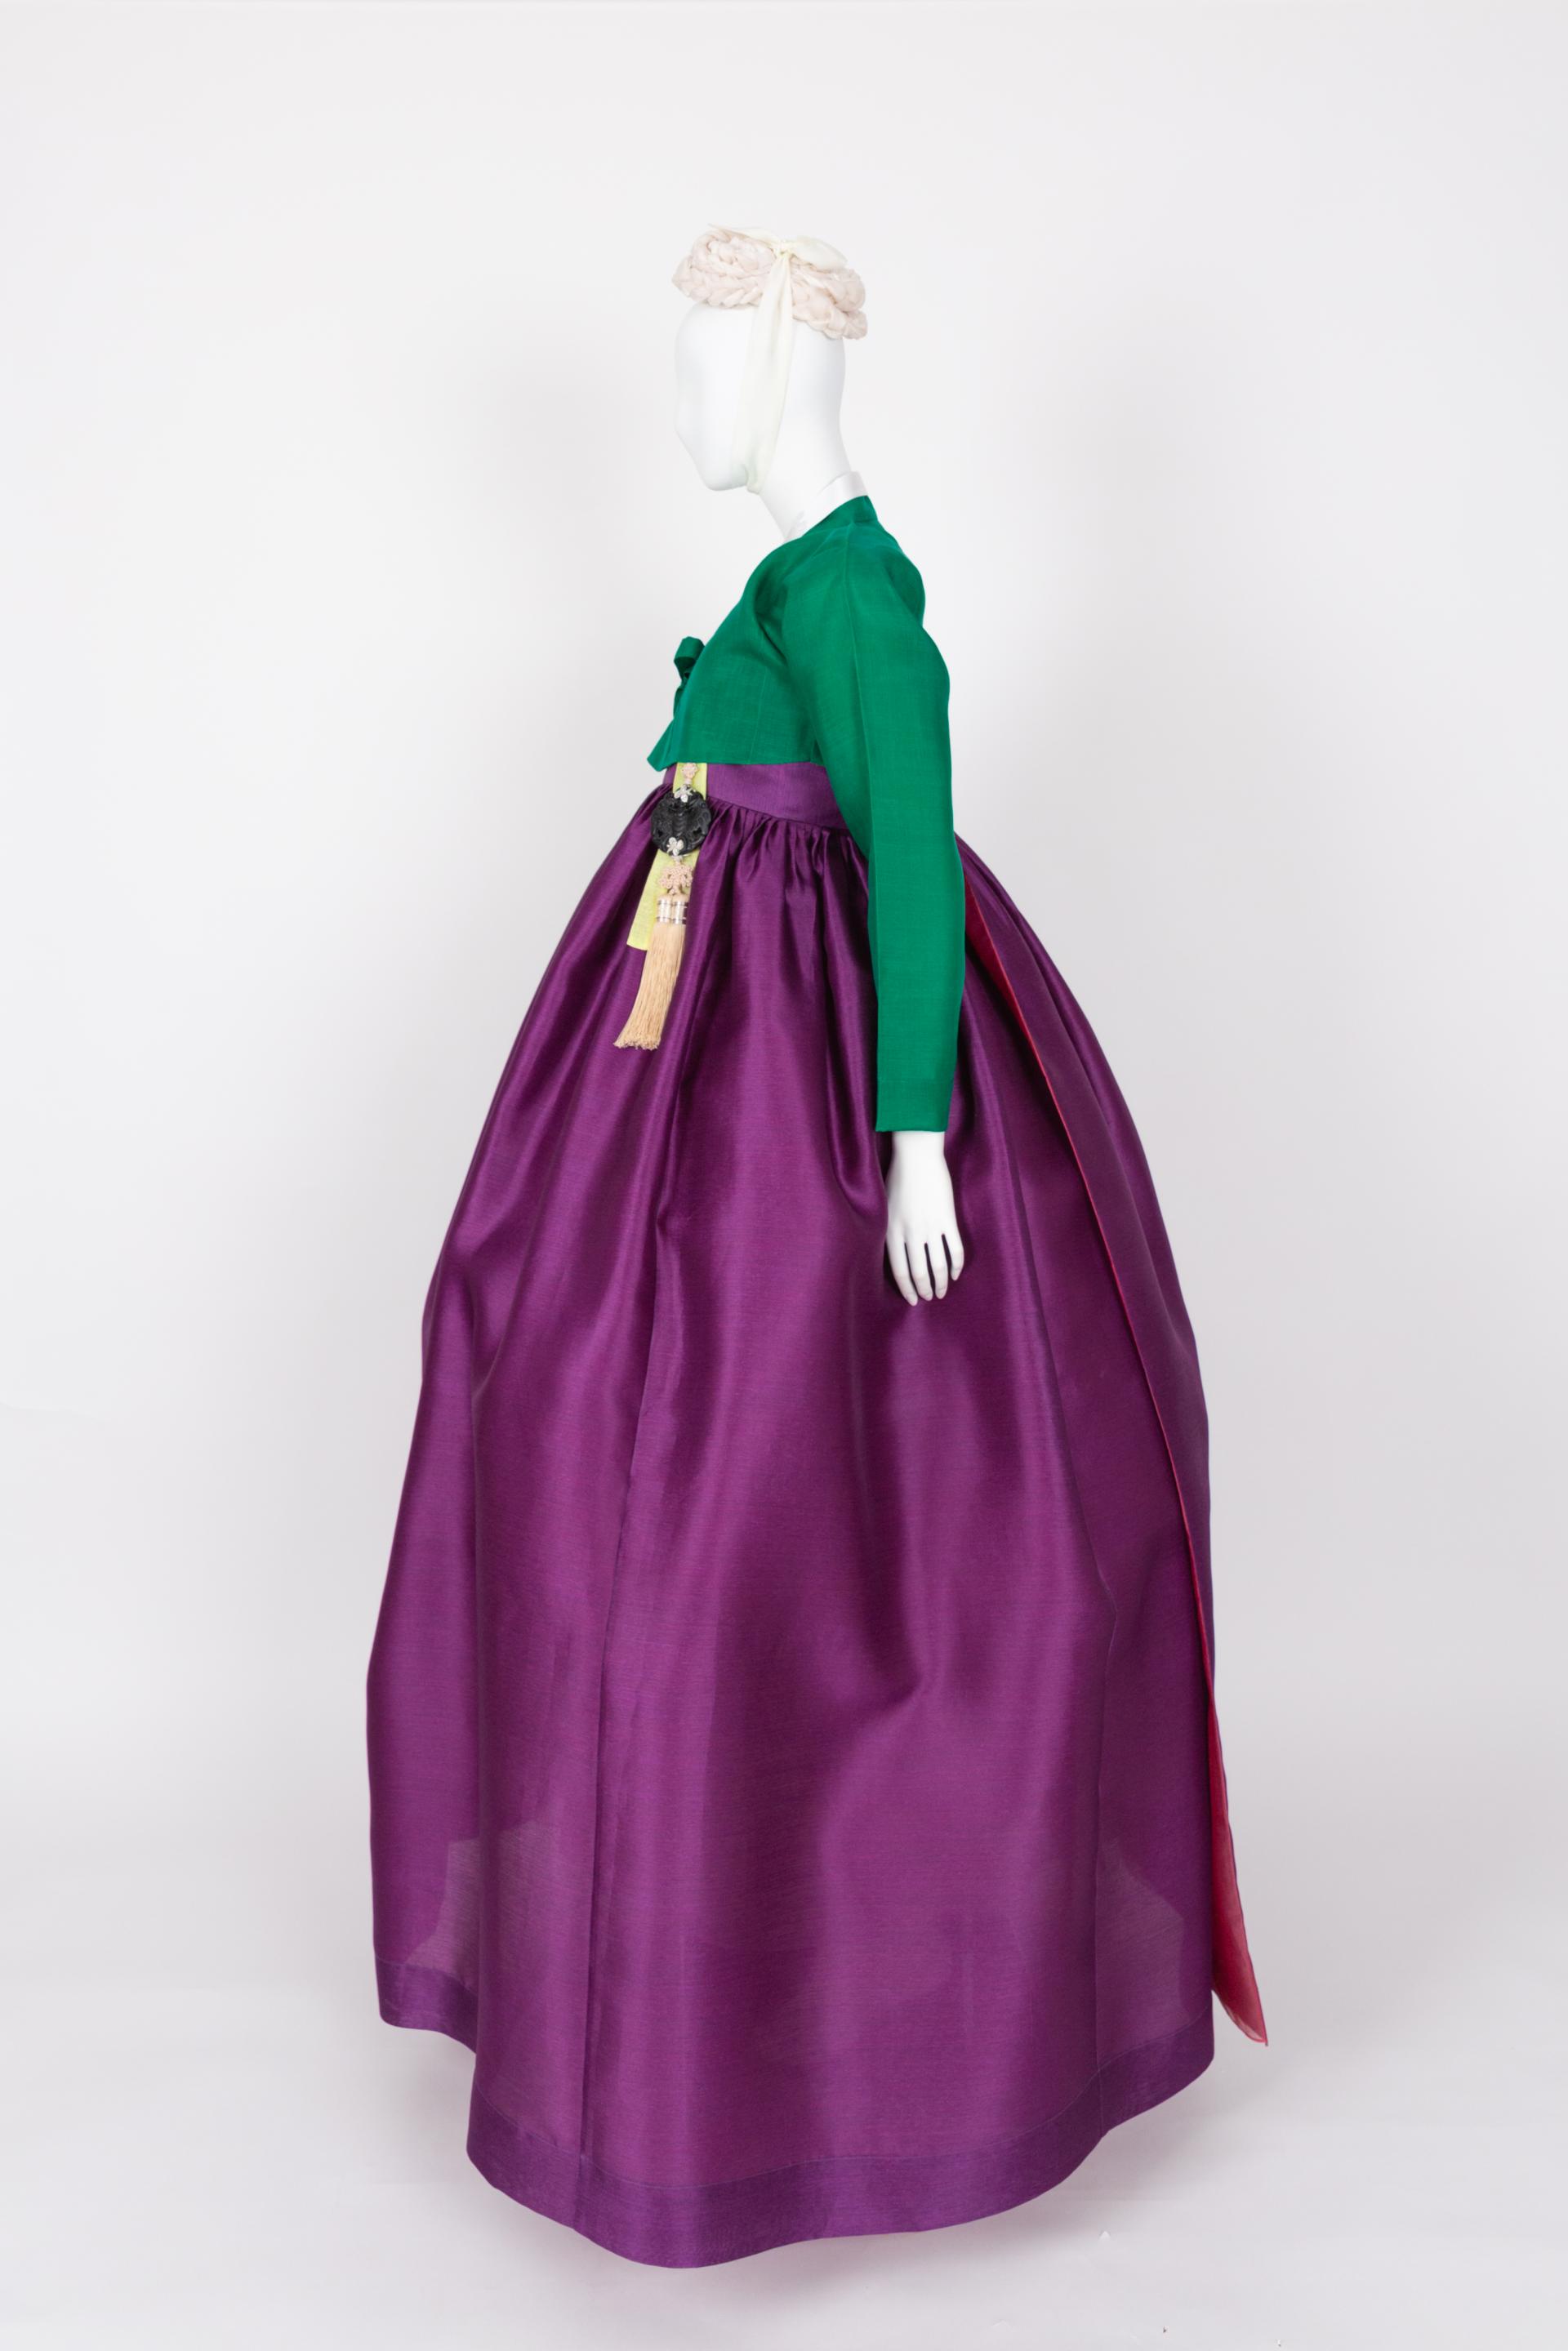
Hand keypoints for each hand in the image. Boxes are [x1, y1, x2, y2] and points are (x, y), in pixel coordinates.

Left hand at [884, 1131, 963, 1303]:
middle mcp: (910, 1233)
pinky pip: (954, 1249)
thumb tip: (895, 1254)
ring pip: (938, 1265)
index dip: (907, 1289)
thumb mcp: (884, 1207)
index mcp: (891, 1232)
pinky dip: (957, 1265)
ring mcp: (930, 1227)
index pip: (899, 1271)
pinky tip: (957, 1273)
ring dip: (942, 1282)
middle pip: (919, 1272)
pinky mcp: (948, 1219)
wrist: (917, 1156)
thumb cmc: (897, 1177)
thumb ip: (889, 1230)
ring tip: (943, 1292)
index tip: (912, 1299)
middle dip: (925, 1289)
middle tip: (929, 1297)